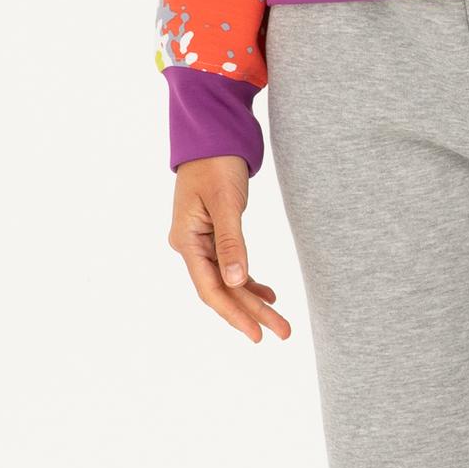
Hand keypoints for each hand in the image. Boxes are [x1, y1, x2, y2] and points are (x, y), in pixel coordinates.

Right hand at [168, 158, 292, 342]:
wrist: (211, 134)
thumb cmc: (216, 162)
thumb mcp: (226, 202)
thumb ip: (231, 242)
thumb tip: (236, 281)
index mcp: (186, 240)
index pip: (210, 288)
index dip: (234, 314)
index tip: (257, 333)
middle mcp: (189, 246)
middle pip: (222, 290)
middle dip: (251, 313)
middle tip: (283, 333)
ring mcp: (200, 242)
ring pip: (228, 281)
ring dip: (252, 301)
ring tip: (280, 322)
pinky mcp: (213, 235)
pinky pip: (230, 267)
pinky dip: (249, 281)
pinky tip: (268, 294)